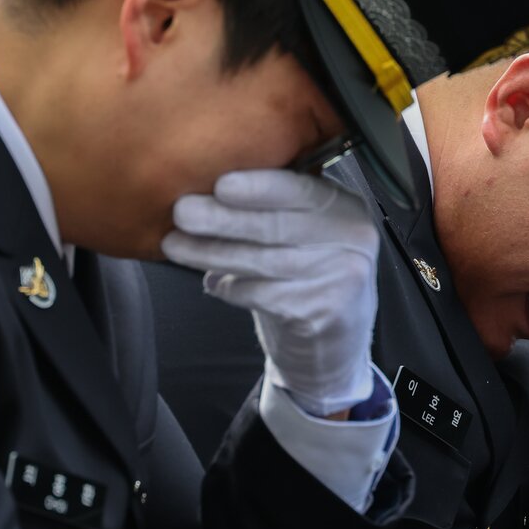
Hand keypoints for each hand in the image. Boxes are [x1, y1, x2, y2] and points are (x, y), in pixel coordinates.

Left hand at [162, 170, 379, 416]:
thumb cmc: (310, 277)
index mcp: (347, 208)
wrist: (334, 344)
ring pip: (262, 261)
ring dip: (211, 252)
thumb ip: (277, 208)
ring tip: (176, 245)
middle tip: (182, 212)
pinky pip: (261, 295)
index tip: (220, 184)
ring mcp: (341, 278)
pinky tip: (214, 284)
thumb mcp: (309, 234)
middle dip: (223, 218)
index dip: (258, 187)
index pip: (301, 190)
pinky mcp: (322, 313)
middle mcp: (352, 240)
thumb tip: (209, 188)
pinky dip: (230, 287)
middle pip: (276, 226)